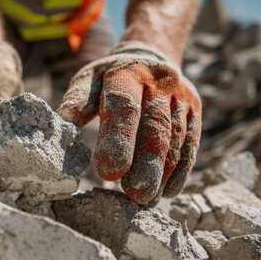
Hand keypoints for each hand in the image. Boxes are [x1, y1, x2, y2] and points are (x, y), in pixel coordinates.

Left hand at [58, 41, 201, 203]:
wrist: (148, 60)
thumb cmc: (108, 79)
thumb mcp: (88, 80)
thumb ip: (78, 99)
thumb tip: (65, 121)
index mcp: (128, 73)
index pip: (124, 106)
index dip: (118, 139)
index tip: (108, 171)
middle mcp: (160, 82)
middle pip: (155, 126)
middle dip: (146, 164)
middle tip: (135, 194)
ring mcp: (182, 96)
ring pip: (175, 138)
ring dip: (163, 172)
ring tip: (148, 199)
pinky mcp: (195, 111)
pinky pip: (191, 142)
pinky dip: (181, 170)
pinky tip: (168, 191)